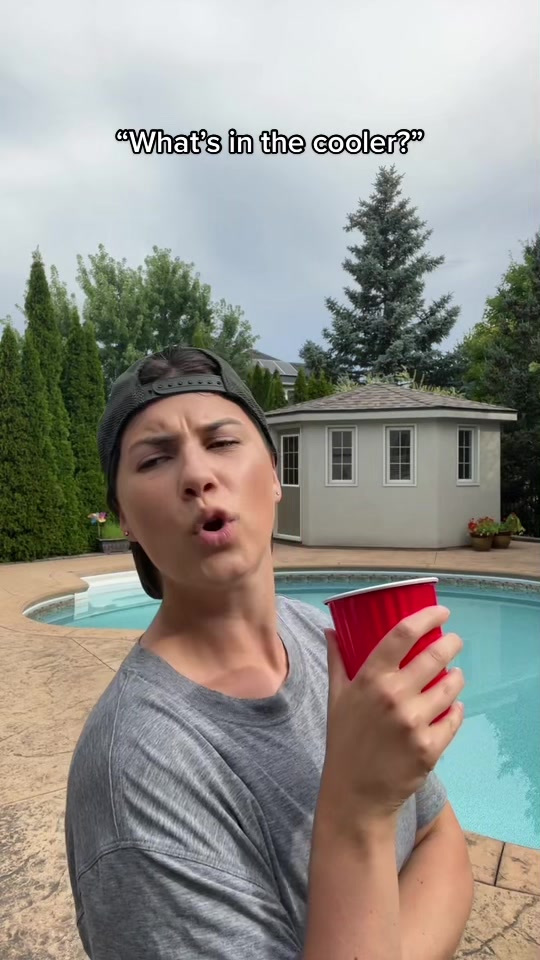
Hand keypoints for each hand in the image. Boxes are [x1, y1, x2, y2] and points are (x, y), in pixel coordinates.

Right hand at [319, 605, 463, 834]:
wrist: (355, 793)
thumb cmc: (345, 739)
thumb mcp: (336, 696)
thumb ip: (337, 660)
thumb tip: (331, 628)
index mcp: (370, 679)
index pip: (403, 634)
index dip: (427, 617)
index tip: (442, 612)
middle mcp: (394, 697)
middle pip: (435, 656)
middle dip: (451, 644)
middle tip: (453, 642)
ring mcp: (414, 723)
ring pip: (450, 687)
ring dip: (456, 677)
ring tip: (454, 676)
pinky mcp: (430, 747)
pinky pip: (454, 719)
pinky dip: (456, 710)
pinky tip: (452, 707)